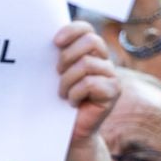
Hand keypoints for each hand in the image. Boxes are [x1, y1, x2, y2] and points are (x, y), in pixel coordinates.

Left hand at [55, 22, 120, 138]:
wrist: (69, 132)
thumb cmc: (58, 102)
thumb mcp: (56, 75)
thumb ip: (57, 56)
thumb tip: (46, 37)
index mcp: (90, 52)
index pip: (86, 29)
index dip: (71, 31)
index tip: (54, 42)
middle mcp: (104, 60)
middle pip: (90, 41)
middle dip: (67, 56)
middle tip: (57, 73)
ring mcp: (111, 75)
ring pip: (86, 64)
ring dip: (67, 81)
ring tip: (63, 94)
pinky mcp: (114, 91)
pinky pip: (90, 83)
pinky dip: (75, 94)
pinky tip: (73, 103)